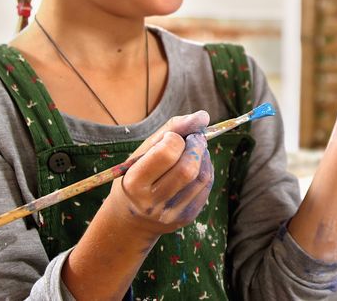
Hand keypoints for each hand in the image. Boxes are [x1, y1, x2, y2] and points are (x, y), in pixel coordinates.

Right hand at [106, 110, 213, 237]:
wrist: (130, 220)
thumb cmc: (136, 176)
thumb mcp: (142, 152)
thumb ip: (170, 130)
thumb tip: (204, 116)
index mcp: (134, 183)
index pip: (166, 153)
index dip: (175, 137)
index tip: (173, 135)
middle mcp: (151, 202)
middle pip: (187, 168)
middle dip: (196, 145)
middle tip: (194, 138)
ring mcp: (170, 214)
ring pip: (202, 176)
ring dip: (204, 156)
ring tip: (195, 149)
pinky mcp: (186, 218)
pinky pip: (206, 187)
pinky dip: (206, 169)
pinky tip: (197, 164)